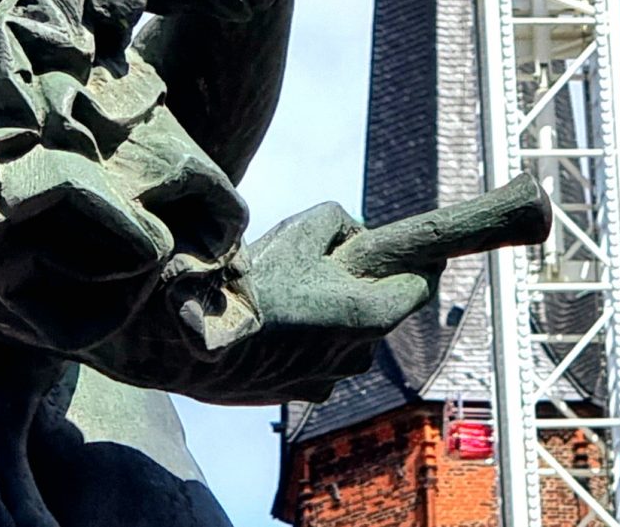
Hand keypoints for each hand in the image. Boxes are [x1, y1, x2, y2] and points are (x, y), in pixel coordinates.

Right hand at [173, 202, 430, 404]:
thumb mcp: (303, 228)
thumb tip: (355, 236)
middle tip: (329, 266)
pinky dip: (308, 342)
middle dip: (364, 288)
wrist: (198, 341)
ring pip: (348, 338)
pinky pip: (319, 360)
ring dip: (334, 318)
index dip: (420, 262)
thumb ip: (343, 223)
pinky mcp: (302, 394)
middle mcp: (360, 355)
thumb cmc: (255, 281)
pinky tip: (275, 326)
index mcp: (371, 315)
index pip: (421, 285)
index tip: (419, 249)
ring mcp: (331, 380)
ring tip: (290, 297)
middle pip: (381, 312)